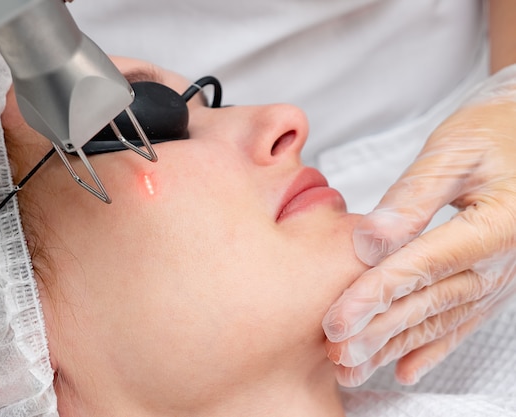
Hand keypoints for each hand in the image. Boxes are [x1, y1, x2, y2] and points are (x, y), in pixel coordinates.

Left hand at [321, 68, 515, 386]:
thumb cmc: (492, 133)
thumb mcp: (453, 152)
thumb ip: (413, 196)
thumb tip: (370, 240)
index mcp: (492, 225)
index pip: (422, 266)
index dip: (376, 295)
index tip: (337, 321)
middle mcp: (497, 261)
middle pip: (427, 303)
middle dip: (377, 331)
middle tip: (336, 354)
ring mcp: (496, 278)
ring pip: (437, 320)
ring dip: (393, 346)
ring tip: (353, 367)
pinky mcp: (489, 283)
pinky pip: (458, 322)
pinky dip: (429, 347)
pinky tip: (403, 368)